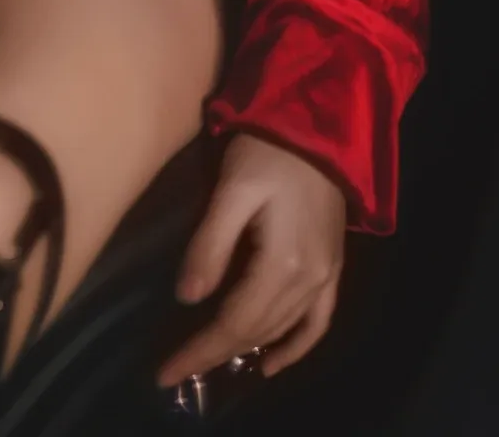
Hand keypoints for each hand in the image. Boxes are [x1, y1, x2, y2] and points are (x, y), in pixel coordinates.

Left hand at [158, 132, 346, 387]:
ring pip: (283, 329)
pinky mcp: (333, 267)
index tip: (164, 373)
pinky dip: (297, 347)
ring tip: (210, 362)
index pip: (234, 322)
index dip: (199, 350)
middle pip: (257, 331)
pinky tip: (273, 363)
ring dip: (247, 350)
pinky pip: (318, 322)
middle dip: (214, 353)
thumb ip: (210, 244)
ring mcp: (326, 276)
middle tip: (176, 370)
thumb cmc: (269, 151)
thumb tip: (187, 297)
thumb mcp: (232, 190)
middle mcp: (309, 280)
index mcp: (283, 265)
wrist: (321, 125)